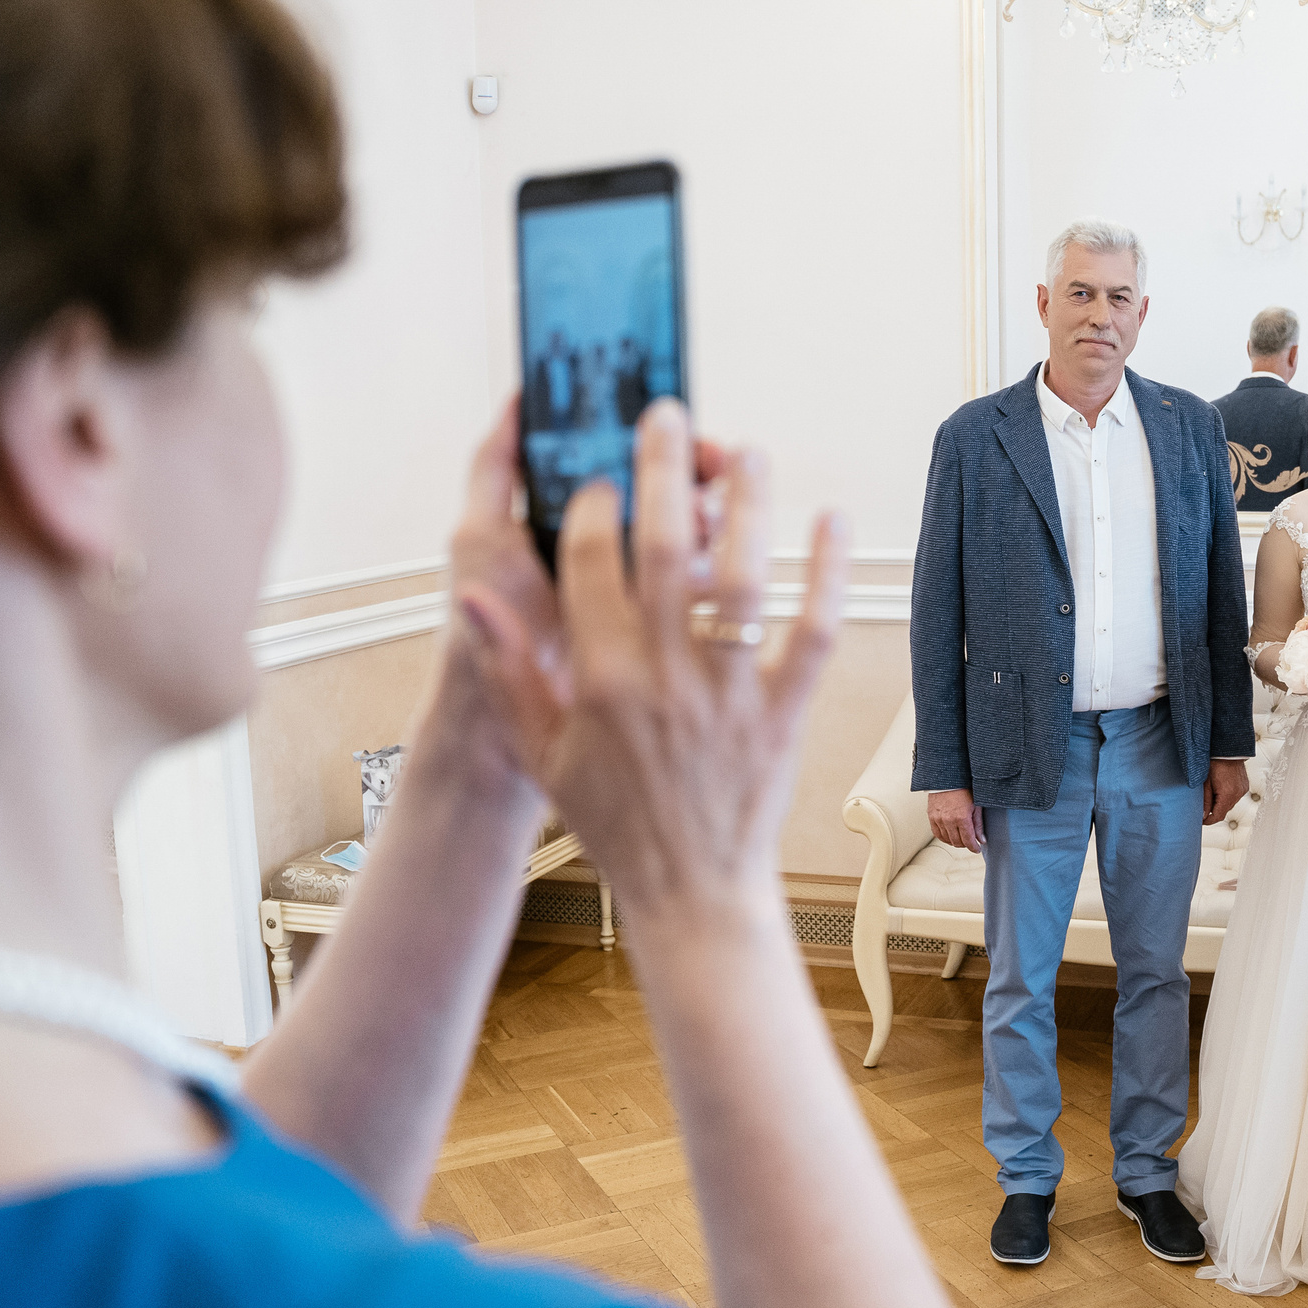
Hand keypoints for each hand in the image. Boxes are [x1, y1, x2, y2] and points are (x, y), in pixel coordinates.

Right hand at [453, 398, 846, 913]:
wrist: (692, 892)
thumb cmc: (616, 822)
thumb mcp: (543, 749)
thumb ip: (511, 669)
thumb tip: (476, 598)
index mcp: (598, 678)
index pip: (588, 560)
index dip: (592, 502)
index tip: (599, 476)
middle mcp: (663, 675)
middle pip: (665, 547)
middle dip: (663, 469)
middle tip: (668, 414)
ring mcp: (728, 693)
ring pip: (740, 578)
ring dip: (745, 505)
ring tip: (745, 450)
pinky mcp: (783, 712)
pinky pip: (810, 632)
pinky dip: (824, 573)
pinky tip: (831, 520)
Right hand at [927, 788, 983, 853]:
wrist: (948, 777)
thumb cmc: (964, 788)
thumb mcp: (976, 806)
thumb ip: (978, 825)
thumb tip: (981, 840)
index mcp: (962, 818)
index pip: (968, 841)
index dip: (974, 848)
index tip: (977, 849)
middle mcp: (949, 820)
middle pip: (957, 842)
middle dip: (966, 845)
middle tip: (971, 842)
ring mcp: (939, 819)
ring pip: (947, 839)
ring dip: (955, 841)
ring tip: (961, 838)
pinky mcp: (931, 816)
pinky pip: (937, 833)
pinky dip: (944, 837)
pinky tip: (949, 836)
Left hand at [1202, 758, 1249, 826]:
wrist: (1227, 750)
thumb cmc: (1214, 763)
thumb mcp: (1206, 783)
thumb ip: (1205, 801)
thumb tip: (1204, 816)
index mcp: (1228, 794)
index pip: (1218, 816)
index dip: (1209, 821)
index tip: (1202, 821)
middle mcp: (1238, 794)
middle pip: (1224, 811)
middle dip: (1214, 811)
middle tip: (1204, 804)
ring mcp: (1243, 790)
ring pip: (1230, 804)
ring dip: (1221, 803)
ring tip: (1212, 792)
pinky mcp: (1244, 786)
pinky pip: (1235, 797)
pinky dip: (1227, 797)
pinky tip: (1221, 788)